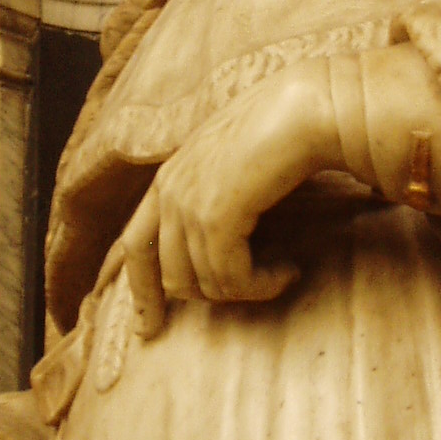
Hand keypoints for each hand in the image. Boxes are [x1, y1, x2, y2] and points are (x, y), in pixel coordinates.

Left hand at [109, 61, 340, 338]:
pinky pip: (231, 279)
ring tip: (282, 273)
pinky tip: (289, 272)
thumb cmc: (280, 133)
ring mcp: (188, 204)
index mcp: (168, 178)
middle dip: (208, 296)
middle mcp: (169, 192)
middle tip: (253, 292)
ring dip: (248, 289)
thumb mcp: (232, 167)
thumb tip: (217, 247)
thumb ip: (213, 198)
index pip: (135, 247)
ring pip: (205, 284)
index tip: (147, 330)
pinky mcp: (215, 217)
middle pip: (168, 276)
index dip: (140, 291)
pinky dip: (262, 285)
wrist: (305, 109)